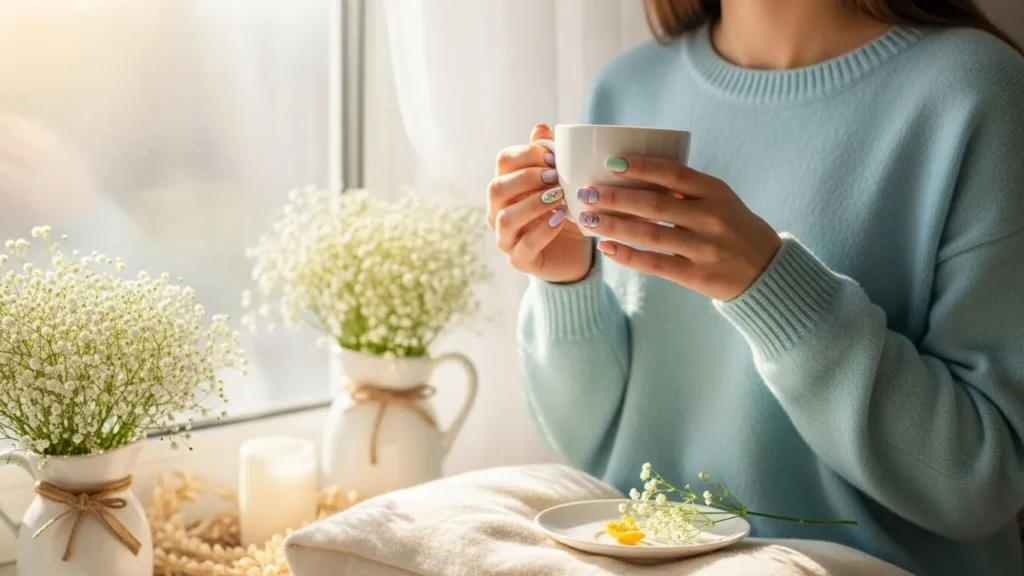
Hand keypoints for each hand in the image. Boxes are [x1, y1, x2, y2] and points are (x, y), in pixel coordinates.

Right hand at [487, 124, 591, 282]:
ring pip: (506, 217)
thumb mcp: (561, 182)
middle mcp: (498, 210)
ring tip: (560, 198)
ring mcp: (505, 237)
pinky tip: (560, 220)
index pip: (503, 161)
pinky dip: (543, 231)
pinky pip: (524, 245)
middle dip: (527, 178)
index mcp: (506, 186)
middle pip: (496, 187)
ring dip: (534, 204)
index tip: (555, 157)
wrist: (576, 252)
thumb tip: (540, 127)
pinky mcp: (520, 260)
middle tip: (557, 178)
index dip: (527, 155)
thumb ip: (549, 157)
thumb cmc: (565, 211)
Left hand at [580, 156, 780, 300]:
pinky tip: (607, 248)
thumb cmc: (734, 228)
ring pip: (650, 235)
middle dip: (616, 198)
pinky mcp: (696, 276)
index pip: (674, 174)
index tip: (611, 163)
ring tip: (588, 220)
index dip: (641, 167)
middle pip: (655, 205)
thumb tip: (634, 176)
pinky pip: (655, 264)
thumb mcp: (720, 200)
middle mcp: (711, 218)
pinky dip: (628, 256)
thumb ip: (686, 190)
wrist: (767, 271)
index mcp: (716, 192)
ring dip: (615, 226)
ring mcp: (704, 248)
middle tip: (587, 193)